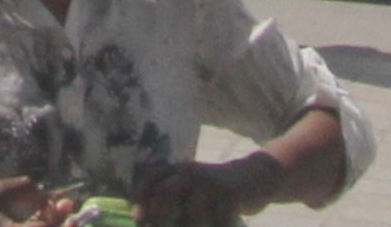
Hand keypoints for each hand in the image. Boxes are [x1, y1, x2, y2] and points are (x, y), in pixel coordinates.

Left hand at [133, 164, 257, 226]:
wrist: (253, 176)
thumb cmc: (216, 190)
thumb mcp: (194, 186)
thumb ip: (175, 198)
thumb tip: (150, 221)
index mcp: (180, 169)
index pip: (153, 177)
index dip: (141, 196)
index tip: (137, 218)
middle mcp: (192, 173)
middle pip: (167, 193)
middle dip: (157, 217)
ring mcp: (211, 184)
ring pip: (192, 214)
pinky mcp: (231, 195)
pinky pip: (219, 221)